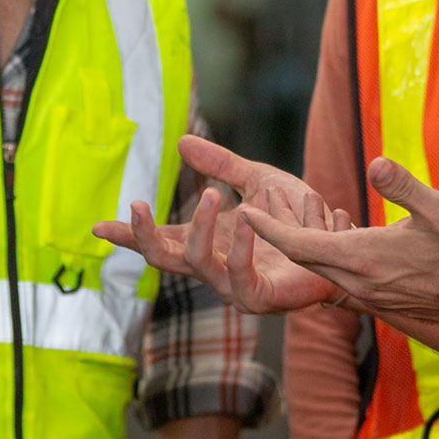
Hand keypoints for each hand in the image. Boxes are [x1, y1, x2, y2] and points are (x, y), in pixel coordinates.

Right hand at [92, 134, 353, 313]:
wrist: (343, 248)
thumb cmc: (298, 221)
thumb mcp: (255, 180)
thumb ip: (220, 165)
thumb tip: (182, 140)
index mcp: (209, 242)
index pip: (159, 239)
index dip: (129, 234)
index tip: (96, 226)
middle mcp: (215, 267)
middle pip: (164, 258)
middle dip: (144, 234)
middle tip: (137, 202)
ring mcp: (235, 285)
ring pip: (198, 264)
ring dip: (200, 227)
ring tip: (210, 195)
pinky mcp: (262, 297)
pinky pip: (240, 278)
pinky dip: (241, 247)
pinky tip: (246, 219)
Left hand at [240, 156, 438, 327]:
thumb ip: (404, 185)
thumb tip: (377, 163)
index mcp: (365, 259)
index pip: (301, 245)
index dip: (270, 229)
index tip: (247, 212)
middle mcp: (360, 283)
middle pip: (304, 260)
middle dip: (278, 237)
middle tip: (255, 212)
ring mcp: (371, 296)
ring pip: (323, 272)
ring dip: (304, 249)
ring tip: (289, 222)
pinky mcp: (384, 301)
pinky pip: (342, 282)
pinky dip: (328, 262)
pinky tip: (334, 246)